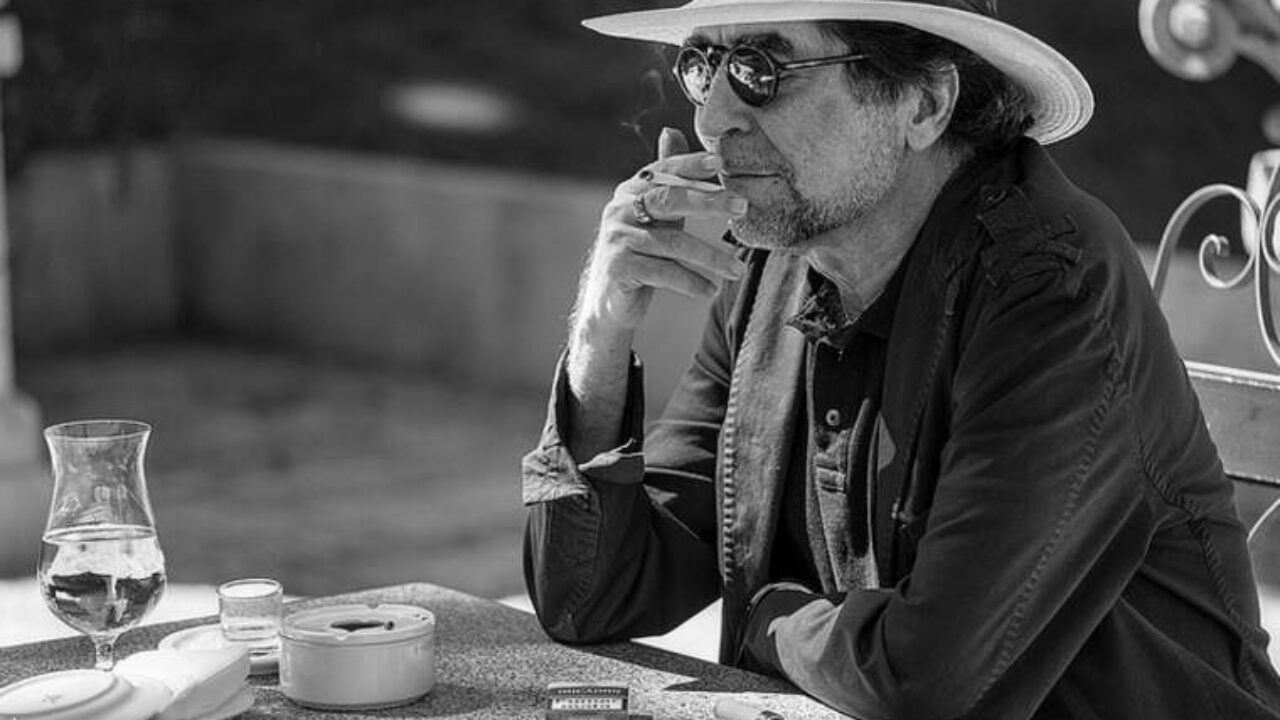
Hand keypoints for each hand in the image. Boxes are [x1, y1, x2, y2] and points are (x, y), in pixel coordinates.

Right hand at [574, 127, 747, 336]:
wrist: (610, 300)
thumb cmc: (641, 252)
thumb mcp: (656, 214)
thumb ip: (668, 180)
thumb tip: (671, 130)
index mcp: (631, 191)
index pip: (663, 171)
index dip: (690, 164)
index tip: (719, 161)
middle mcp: (620, 210)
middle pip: (669, 199)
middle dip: (709, 201)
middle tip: (742, 206)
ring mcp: (617, 238)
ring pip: (672, 243)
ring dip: (710, 257)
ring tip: (736, 269)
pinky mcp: (619, 268)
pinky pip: (663, 272)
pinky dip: (690, 282)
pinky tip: (709, 290)